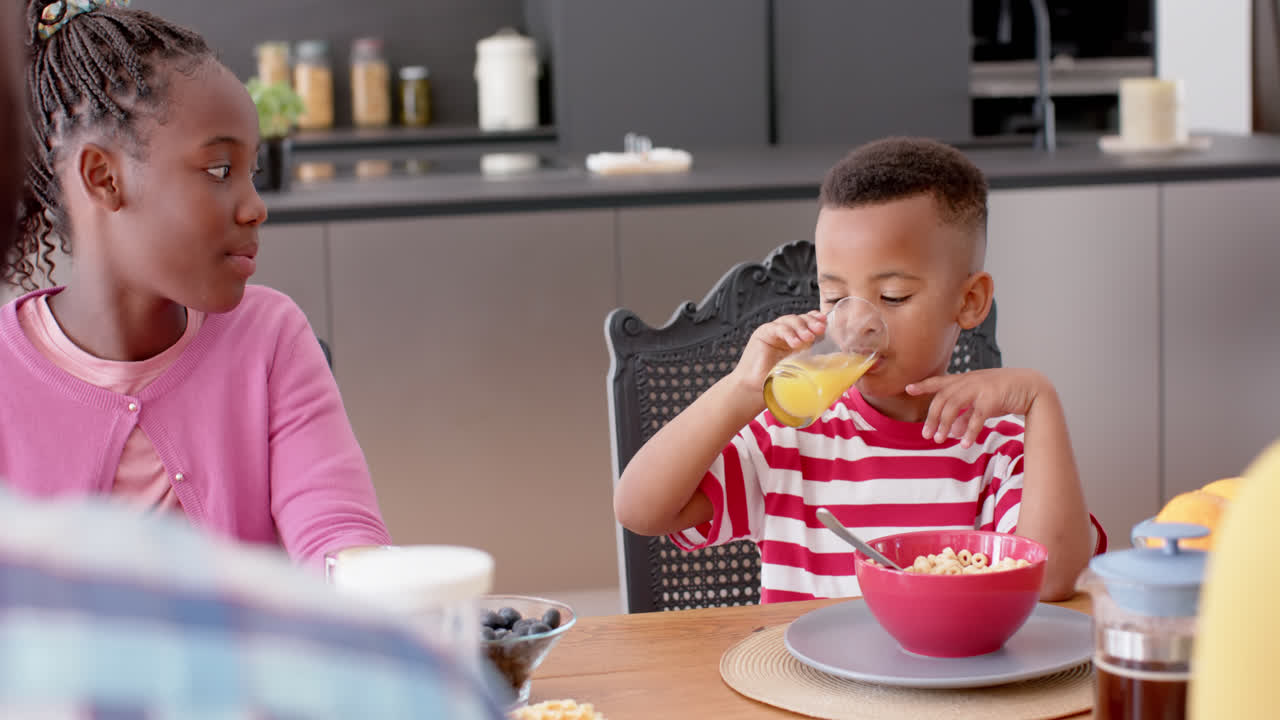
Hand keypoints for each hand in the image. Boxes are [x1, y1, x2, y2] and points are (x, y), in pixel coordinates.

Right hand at [727, 310, 825, 393]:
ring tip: (808, 339)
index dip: (816, 319)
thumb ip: (813, 362)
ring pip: (790, 320)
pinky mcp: (762, 334)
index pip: (807, 323)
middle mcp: (784, 334)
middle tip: (819, 330)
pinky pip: (777, 328)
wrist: (753, 390)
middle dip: (811, 322)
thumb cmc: (775, 383)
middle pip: (800, 319)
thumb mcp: (800, 370)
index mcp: (794, 340)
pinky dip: (787, 333)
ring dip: (801, 327)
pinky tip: (794, 343)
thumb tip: (837, 364)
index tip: (825, 323)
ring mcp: (773, 332)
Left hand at [906, 368, 1051, 447]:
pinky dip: (969, 431)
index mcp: (965, 380)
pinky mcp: (992, 398)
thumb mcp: (981, 403)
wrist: (1031, 387)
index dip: (924, 385)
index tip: (908, 389)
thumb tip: (951, 431)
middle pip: (942, 398)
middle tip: (926, 435)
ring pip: (954, 405)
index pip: (940, 382)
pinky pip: (976, 417)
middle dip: (932, 417)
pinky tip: (964, 443)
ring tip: (939, 440)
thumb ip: (965, 415)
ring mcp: (980, 388)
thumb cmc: (1004, 394)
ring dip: (944, 424)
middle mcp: (969, 382)